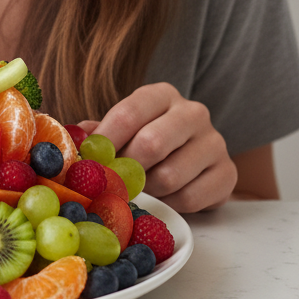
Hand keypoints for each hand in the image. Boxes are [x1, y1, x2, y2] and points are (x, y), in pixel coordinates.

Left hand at [80, 83, 236, 212]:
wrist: (194, 160)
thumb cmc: (146, 141)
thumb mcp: (123, 129)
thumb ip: (98, 133)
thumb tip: (71, 139)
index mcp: (161, 95)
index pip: (128, 113)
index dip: (105, 140)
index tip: (88, 160)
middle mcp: (193, 112)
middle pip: (151, 144)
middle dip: (126, 169)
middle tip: (112, 182)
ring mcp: (215, 142)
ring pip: (170, 176)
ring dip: (148, 190)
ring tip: (141, 189)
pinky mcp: (228, 173)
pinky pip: (191, 197)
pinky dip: (171, 204)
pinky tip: (165, 197)